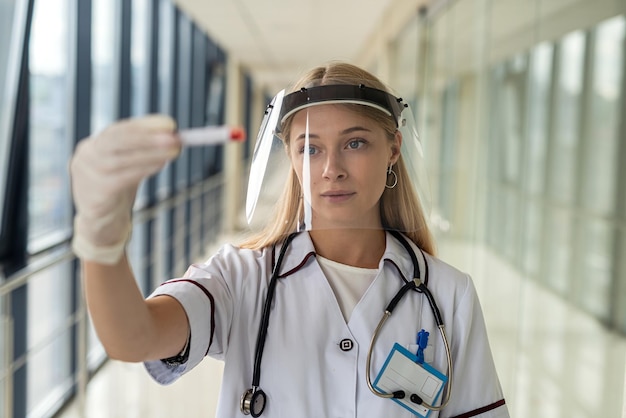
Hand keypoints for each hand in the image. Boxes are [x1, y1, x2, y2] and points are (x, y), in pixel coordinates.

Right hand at [70, 115, 179, 263]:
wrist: (100, 225)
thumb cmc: (117, 190)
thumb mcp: (127, 166)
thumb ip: (143, 151)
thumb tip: (175, 136)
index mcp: (92, 147)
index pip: (118, 130)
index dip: (144, 125)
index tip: (170, 124)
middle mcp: (85, 158)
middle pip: (116, 140)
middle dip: (147, 137)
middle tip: (175, 137)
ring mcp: (86, 177)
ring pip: (120, 160)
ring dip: (150, 154)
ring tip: (173, 151)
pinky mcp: (94, 197)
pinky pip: (121, 179)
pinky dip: (143, 169)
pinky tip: (160, 165)